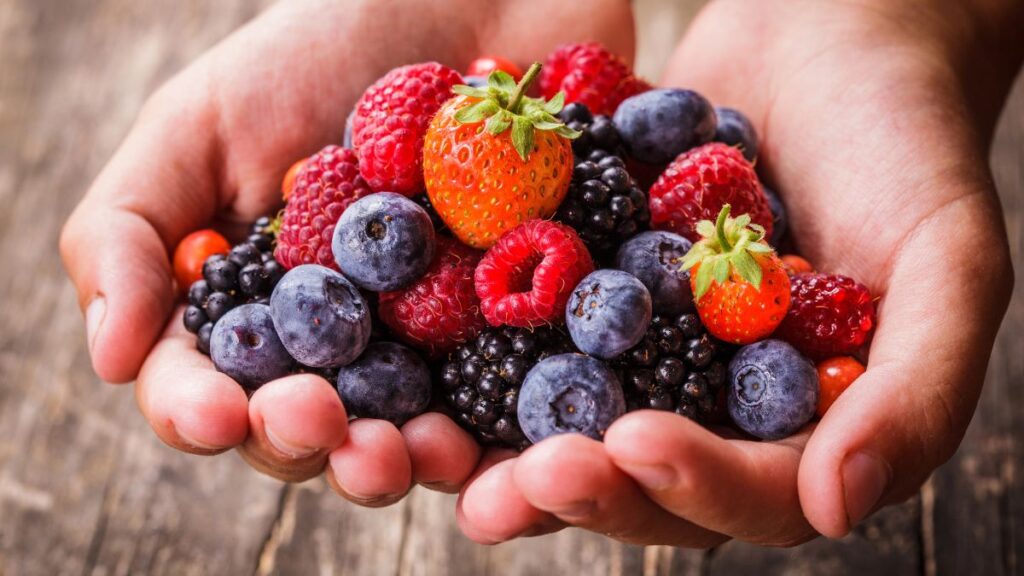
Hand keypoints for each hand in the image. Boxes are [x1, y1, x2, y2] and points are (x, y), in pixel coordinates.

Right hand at [59, 0, 633, 499]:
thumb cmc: (328, 48)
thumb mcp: (204, 120)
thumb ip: (129, 229)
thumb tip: (109, 358)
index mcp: (257, 306)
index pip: (208, 388)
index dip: (202, 412)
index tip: (219, 414)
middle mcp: (344, 342)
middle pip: (311, 431)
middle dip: (308, 443)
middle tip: (322, 426)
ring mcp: (436, 345)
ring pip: (409, 438)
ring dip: (403, 461)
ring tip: (413, 450)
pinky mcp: (524, 332)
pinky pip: (517, 399)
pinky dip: (504, 425)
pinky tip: (497, 434)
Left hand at [456, 0, 1019, 544]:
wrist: (829, 37)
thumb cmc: (908, 144)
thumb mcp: (949, 261)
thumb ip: (917, 389)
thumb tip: (838, 507)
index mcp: (804, 427)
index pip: (751, 493)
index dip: (695, 485)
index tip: (634, 444)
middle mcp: (713, 404)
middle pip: (644, 478)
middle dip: (582, 486)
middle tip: (521, 482)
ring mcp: (643, 352)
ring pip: (571, 422)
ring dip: (506, 447)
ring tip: (440, 455)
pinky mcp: (586, 291)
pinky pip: (529, 328)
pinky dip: (477, 344)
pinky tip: (421, 354)